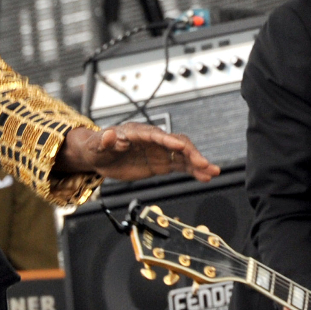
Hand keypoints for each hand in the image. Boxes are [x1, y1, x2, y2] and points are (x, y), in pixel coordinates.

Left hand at [53, 123, 219, 181]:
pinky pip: (180, 166)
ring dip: (198, 163)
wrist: (98, 155)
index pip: (157, 135)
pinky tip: (205, 177)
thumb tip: (109, 135)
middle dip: (191, 154)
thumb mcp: (97, 145)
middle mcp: (153, 140)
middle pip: (176, 144)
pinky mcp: (160, 164)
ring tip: (213, 172)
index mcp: (138, 133)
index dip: (169, 141)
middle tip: (203, 164)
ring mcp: (159, 152)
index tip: (181, 147)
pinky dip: (193, 171)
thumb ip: (105, 141)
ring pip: (183, 156)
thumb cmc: (97, 146)